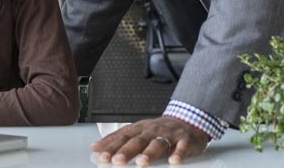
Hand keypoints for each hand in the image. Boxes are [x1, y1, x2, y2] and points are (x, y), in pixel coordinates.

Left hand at [91, 116, 210, 165]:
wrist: (188, 121)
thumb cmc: (159, 130)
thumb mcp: (137, 132)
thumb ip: (117, 140)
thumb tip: (95, 147)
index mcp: (140, 129)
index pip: (122, 137)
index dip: (111, 146)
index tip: (100, 156)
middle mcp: (152, 130)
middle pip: (138, 140)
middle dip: (126, 151)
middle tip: (116, 160)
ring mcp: (169, 134)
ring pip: (158, 143)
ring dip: (149, 153)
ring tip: (141, 162)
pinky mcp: (185, 139)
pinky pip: (182, 146)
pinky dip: (178, 153)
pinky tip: (173, 161)